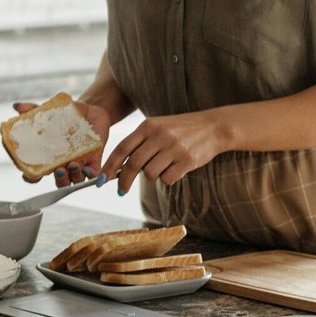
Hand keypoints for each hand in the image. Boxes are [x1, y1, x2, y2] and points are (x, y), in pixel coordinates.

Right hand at [11, 98, 114, 186]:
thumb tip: (17, 106)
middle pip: (59, 182)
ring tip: (73, 165)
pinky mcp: (94, 160)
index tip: (28, 175)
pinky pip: (93, 174)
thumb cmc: (67, 115)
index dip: (31, 178)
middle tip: (58, 171)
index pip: (37, 174)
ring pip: (75, 180)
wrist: (90, 111)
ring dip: (74, 176)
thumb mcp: (50, 112)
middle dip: (59, 180)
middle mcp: (64, 164)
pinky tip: (87, 167)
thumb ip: (33, 110)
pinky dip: (90, 174)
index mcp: (49, 157)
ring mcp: (79, 164)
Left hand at [99, 110, 229, 194]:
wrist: (213, 127)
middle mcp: (160, 135)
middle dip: (124, 181)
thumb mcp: (158, 127)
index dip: (109, 166)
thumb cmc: (181, 130)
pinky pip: (167, 179)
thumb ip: (140, 143)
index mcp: (148, 125)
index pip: (122, 148)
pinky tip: (176, 168)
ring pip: (150, 174)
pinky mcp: (187, 161)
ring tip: (164, 166)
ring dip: (153, 176)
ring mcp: (174, 148)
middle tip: (121, 191)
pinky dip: (168, 178)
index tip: (102, 180)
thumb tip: (118, 168)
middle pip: (133, 164)